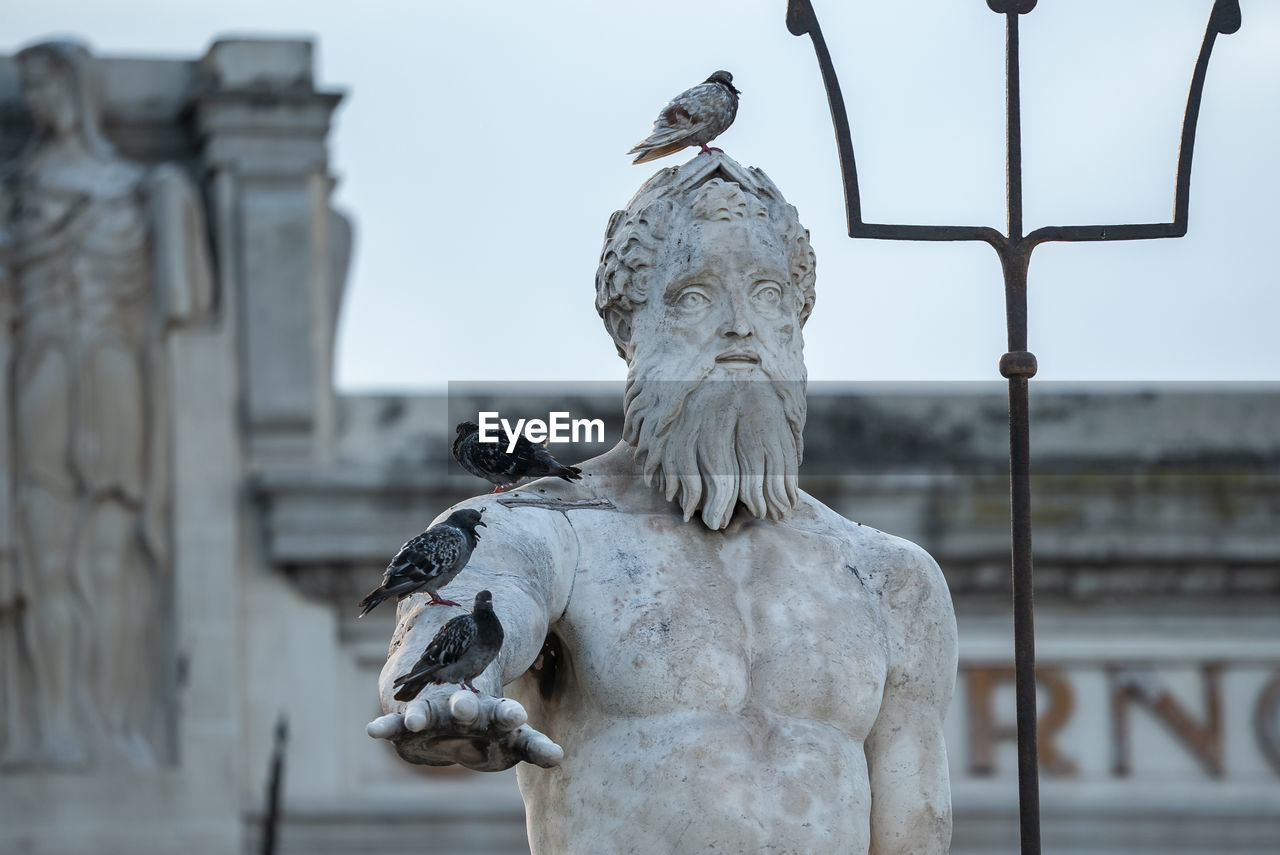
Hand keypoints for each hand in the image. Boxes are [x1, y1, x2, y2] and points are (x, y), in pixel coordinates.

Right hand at [366, 684, 562, 771]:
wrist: (452, 707)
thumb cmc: (490, 730)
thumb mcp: (513, 740)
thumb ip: (533, 747)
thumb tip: (559, 757)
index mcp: (492, 714)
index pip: (504, 714)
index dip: (509, 715)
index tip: (517, 714)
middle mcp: (463, 709)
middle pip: (465, 708)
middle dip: (464, 708)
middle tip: (462, 705)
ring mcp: (436, 714)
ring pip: (427, 712)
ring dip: (420, 715)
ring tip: (414, 720)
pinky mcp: (410, 724)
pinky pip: (396, 726)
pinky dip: (387, 728)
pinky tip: (374, 731)